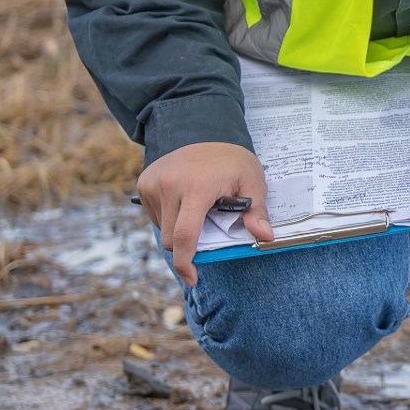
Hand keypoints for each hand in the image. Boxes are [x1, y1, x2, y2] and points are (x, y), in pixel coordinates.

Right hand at [136, 142, 273, 286]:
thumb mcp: (253, 182)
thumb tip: (265, 237)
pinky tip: (185, 203)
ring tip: (198, 210)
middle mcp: (169, 184)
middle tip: (209, 231)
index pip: (185, 236)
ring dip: (179, 231)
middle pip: (172, 238)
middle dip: (188, 247)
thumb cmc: (233, 161)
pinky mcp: (143, 183)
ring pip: (162, 229)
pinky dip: (169, 218)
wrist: (207, 130)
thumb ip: (257, 211)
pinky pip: (155, 216)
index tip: (192, 278)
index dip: (186, 263)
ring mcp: (152, 183)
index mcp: (196, 187)